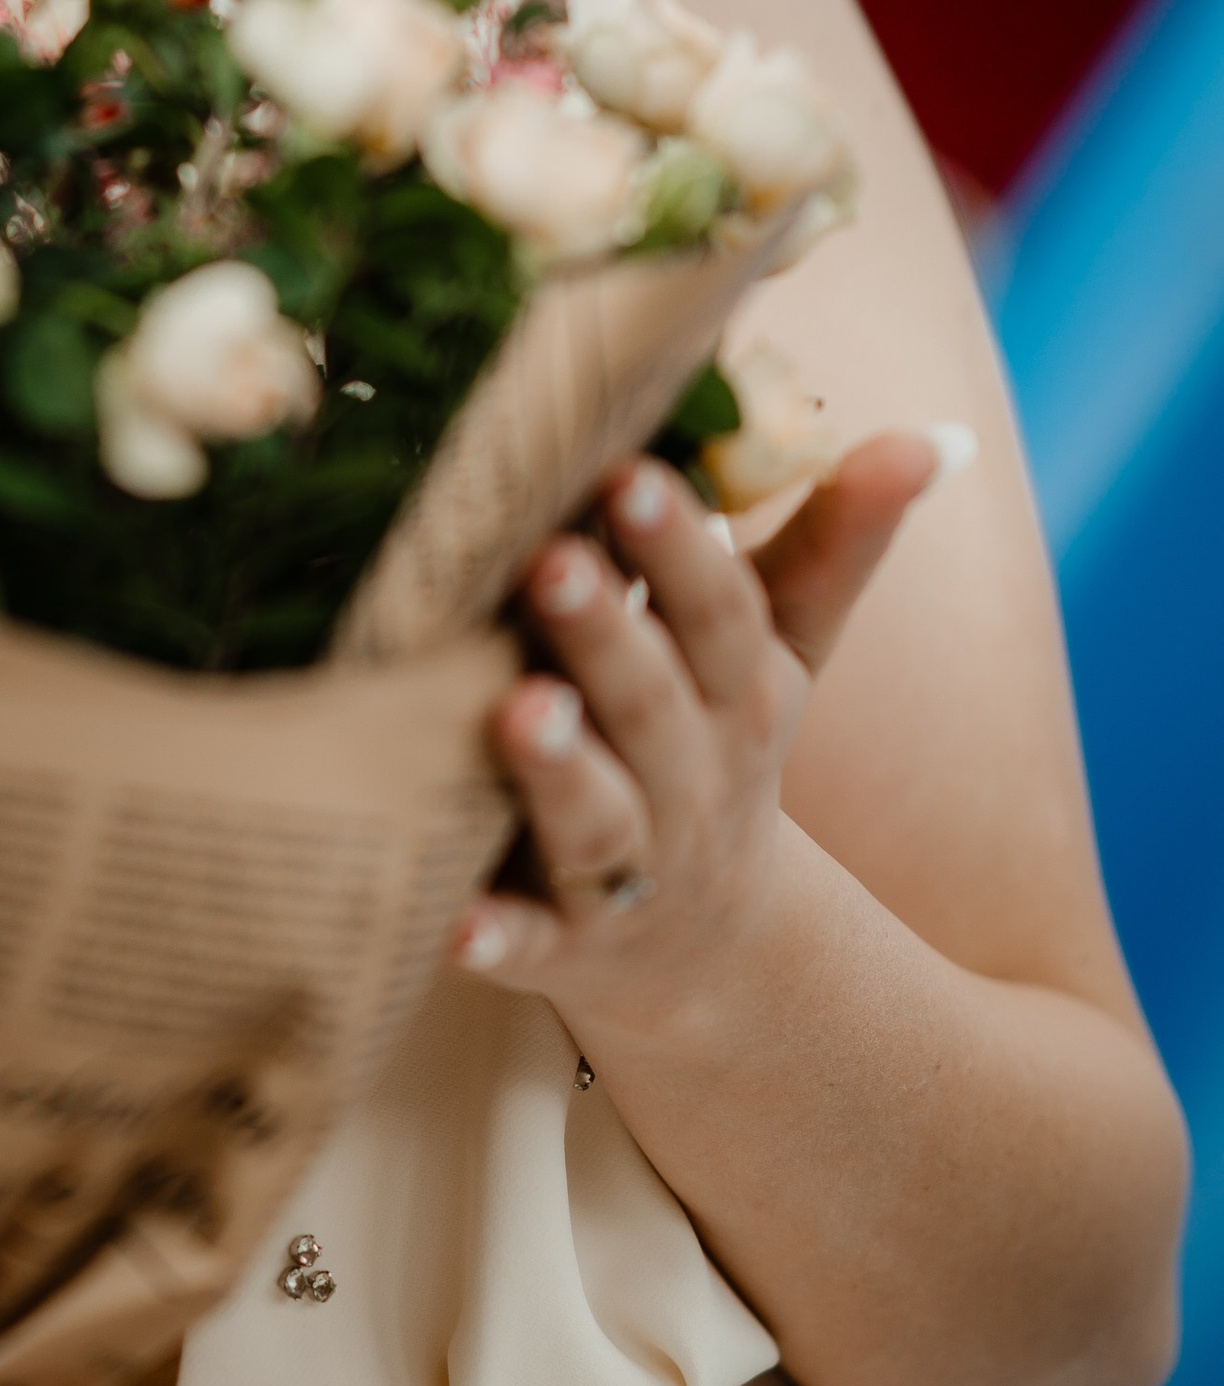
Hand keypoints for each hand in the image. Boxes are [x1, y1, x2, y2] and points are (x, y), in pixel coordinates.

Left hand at [444, 433, 945, 1036]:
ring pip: (596, 821)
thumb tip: (929, 437)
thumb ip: (831, 544)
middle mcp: (688, 781)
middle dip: (605, 634)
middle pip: (650, 704)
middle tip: (549, 562)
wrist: (703, 948)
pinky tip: (457, 927)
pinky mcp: (559, 946)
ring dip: (559, 770)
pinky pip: (528, 944)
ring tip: (517, 713)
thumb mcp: (778, 655)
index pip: (719, 614)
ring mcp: (626, 871)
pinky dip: (497, 938)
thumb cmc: (712, 746)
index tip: (631, 476)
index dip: (678, 550)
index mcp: (737, 695)